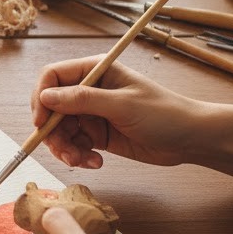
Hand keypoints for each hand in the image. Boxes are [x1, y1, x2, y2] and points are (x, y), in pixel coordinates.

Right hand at [31, 57, 203, 169]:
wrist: (191, 140)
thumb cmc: (164, 113)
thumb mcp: (122, 105)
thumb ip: (82, 100)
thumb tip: (45, 97)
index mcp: (94, 71)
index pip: (52, 77)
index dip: (41, 97)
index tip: (41, 122)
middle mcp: (88, 90)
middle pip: (51, 107)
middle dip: (53, 131)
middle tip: (64, 152)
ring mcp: (92, 113)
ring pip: (60, 129)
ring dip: (65, 148)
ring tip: (81, 161)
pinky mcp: (97, 134)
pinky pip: (74, 144)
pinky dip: (78, 155)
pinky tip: (95, 162)